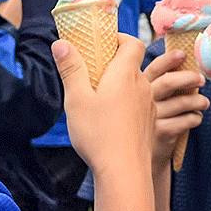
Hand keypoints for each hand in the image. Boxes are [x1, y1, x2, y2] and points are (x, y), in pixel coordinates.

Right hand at [54, 34, 154, 170]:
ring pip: (136, 85)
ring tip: (100, 98)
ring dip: (122, 86)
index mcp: (125, 74)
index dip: (119, 38)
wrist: (124, 171)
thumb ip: (71, 69)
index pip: (132, 43)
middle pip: (133, 64)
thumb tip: (61, 44)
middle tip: (93, 73)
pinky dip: (127, 103)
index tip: (103, 44)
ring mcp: (148, 105)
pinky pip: (139, 104)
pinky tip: (111, 118)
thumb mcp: (76, 99)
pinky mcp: (149, 122)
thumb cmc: (98, 134)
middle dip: (115, 64)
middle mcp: (142, 85)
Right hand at [142, 48, 208, 166]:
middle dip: (188, 77)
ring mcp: (150, 117)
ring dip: (197, 101)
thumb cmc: (142, 121)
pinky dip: (194, 118)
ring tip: (205, 102)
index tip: (183, 54)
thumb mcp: (141, 100)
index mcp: (137, 86)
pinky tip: (196, 118)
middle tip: (202, 78)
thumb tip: (182, 68)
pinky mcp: (159, 132)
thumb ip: (155, 85)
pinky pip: (184, 122)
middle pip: (168, 82)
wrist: (131, 153)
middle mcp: (142, 99)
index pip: (154, 68)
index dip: (168, 59)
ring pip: (180, 102)